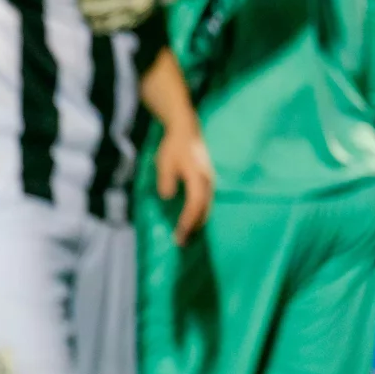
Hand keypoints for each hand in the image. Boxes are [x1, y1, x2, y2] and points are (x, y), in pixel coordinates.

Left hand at [156, 127, 214, 246]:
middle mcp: (207, 182)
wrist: (186, 130)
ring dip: (198, 222)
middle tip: (183, 243)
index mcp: (197, 178)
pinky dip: (200, 214)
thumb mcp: (164, 163)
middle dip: (194, 227)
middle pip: (204, 210)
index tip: (178, 236)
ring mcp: (210, 181)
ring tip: (188, 235)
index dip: (187, 222)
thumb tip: (167, 196)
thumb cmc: (173, 147)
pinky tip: (193, 220)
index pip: (194, 205)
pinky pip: (207, 202)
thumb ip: (166, 180)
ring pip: (208, 207)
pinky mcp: (208, 181)